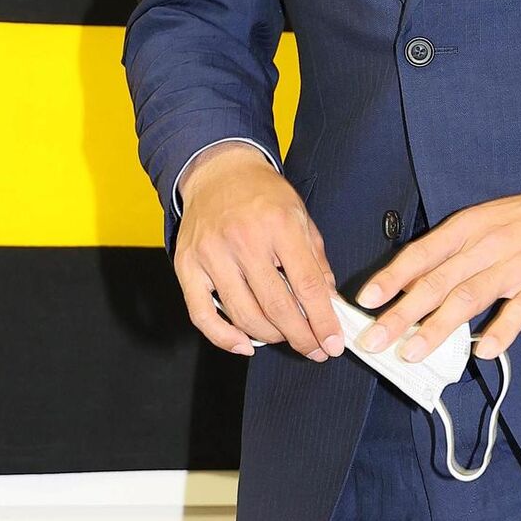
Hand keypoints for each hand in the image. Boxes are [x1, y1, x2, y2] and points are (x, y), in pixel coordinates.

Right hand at [174, 143, 344, 360]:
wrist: (219, 172)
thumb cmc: (262, 194)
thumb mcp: (300, 216)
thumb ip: (316, 260)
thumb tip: (329, 304)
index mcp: (279, 224)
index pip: (307, 285)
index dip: (323, 320)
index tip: (333, 341)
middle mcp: (244, 240)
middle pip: (276, 306)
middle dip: (301, 337)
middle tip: (315, 349)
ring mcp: (212, 254)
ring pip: (244, 315)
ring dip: (270, 337)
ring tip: (286, 338)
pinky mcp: (188, 266)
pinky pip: (203, 316)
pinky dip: (224, 339)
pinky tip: (245, 345)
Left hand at [353, 182, 520, 362]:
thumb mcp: (488, 224)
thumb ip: (456, 255)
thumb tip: (417, 286)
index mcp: (468, 229)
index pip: (422, 253)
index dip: (393, 277)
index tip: (366, 300)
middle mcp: (485, 246)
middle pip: (437, 282)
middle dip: (401, 313)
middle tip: (374, 340)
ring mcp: (514, 266)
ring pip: (468, 297)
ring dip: (437, 327)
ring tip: (413, 352)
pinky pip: (518, 310)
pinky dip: (500, 331)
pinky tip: (483, 351)